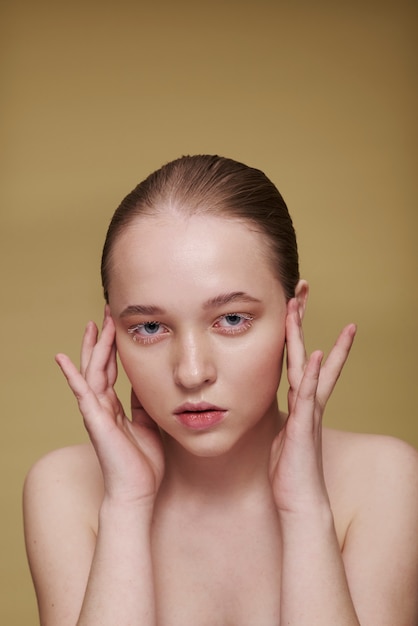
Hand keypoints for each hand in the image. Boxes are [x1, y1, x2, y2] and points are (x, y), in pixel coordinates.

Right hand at [55, 310, 164, 505]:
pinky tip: (62, 358)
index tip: (116, 326)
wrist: (138, 491)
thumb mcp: (148, 424)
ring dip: (92, 348)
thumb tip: (143, 383)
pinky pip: (82, 393)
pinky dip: (72, 375)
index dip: (113, 348)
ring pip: (92, 373)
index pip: (111, 370)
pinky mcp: (95, 421)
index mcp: (114, 407)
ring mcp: (96, 413)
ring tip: (94, 324)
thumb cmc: (143, 463)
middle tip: (105, 314)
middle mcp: (102, 407)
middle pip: (99, 366)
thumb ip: (142, 404)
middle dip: (102, 339)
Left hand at [269, 298, 355, 516]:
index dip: (295, 331)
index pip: (296, 358)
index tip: (293, 304)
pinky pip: (307, 396)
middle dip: (302, 320)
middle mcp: (307, 401)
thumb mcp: (278, 435)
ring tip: (301, 307)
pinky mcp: (304, 427)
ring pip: (306, 366)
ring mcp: (308, 412)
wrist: (300, 501)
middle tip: (302, 290)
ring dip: (302, 336)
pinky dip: (310, 375)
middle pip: (305, 350)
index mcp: (298, 402)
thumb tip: (267, 402)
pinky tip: (313, 355)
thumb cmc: (288, 471)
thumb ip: (278, 415)